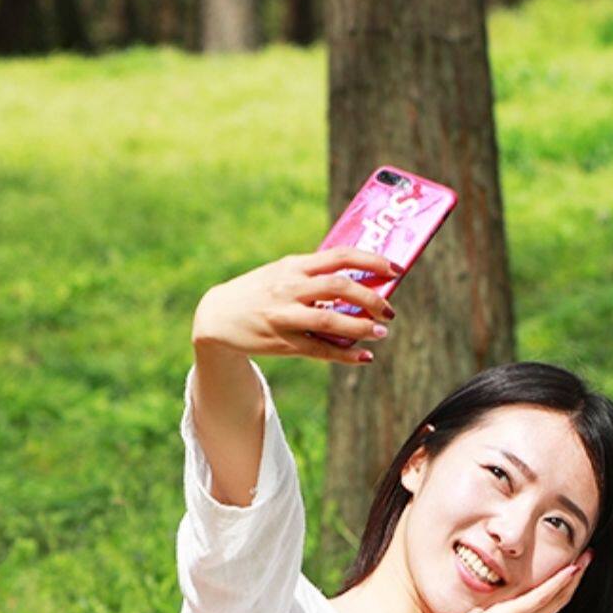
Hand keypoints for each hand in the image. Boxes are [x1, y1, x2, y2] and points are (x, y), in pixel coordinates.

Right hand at [191, 248, 399, 365]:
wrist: (217, 316)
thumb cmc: (260, 292)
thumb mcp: (282, 274)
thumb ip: (314, 275)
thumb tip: (359, 280)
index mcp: (294, 266)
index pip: (339, 256)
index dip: (371, 261)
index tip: (395, 269)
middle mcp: (290, 287)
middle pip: (339, 287)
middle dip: (371, 297)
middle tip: (390, 309)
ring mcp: (285, 315)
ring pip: (330, 320)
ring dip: (362, 327)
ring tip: (382, 331)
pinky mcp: (283, 342)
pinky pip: (320, 350)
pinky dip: (346, 355)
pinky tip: (365, 357)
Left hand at [435, 556, 589, 612]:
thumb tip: (484, 611)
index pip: (549, 606)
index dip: (564, 588)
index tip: (573, 570)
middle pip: (560, 600)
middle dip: (576, 578)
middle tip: (588, 557)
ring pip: (557, 597)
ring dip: (574, 576)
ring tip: (586, 557)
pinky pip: (542, 597)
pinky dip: (558, 583)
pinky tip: (570, 569)